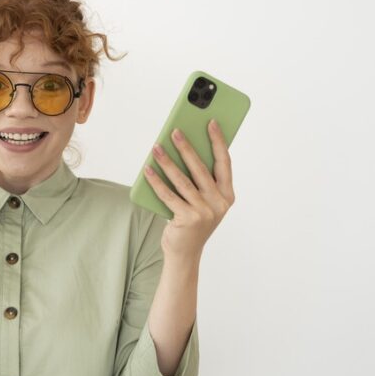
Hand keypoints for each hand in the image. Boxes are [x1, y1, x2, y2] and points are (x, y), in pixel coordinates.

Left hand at [143, 119, 234, 263]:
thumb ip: (199, 179)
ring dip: (167, 162)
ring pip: (182, 180)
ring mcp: (204, 212)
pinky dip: (156, 181)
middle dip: (187, 147)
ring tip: (156, 147)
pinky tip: (147, 170)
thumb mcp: (202, 200)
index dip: (218, 141)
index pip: (224, 162)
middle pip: (201, 168)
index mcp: (227, 195)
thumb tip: (183, 148)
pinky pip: (168, 195)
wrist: (184, 253)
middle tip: (175, 130)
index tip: (212, 122)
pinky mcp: (187, 219)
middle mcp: (219, 203)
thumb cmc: (192, 220)